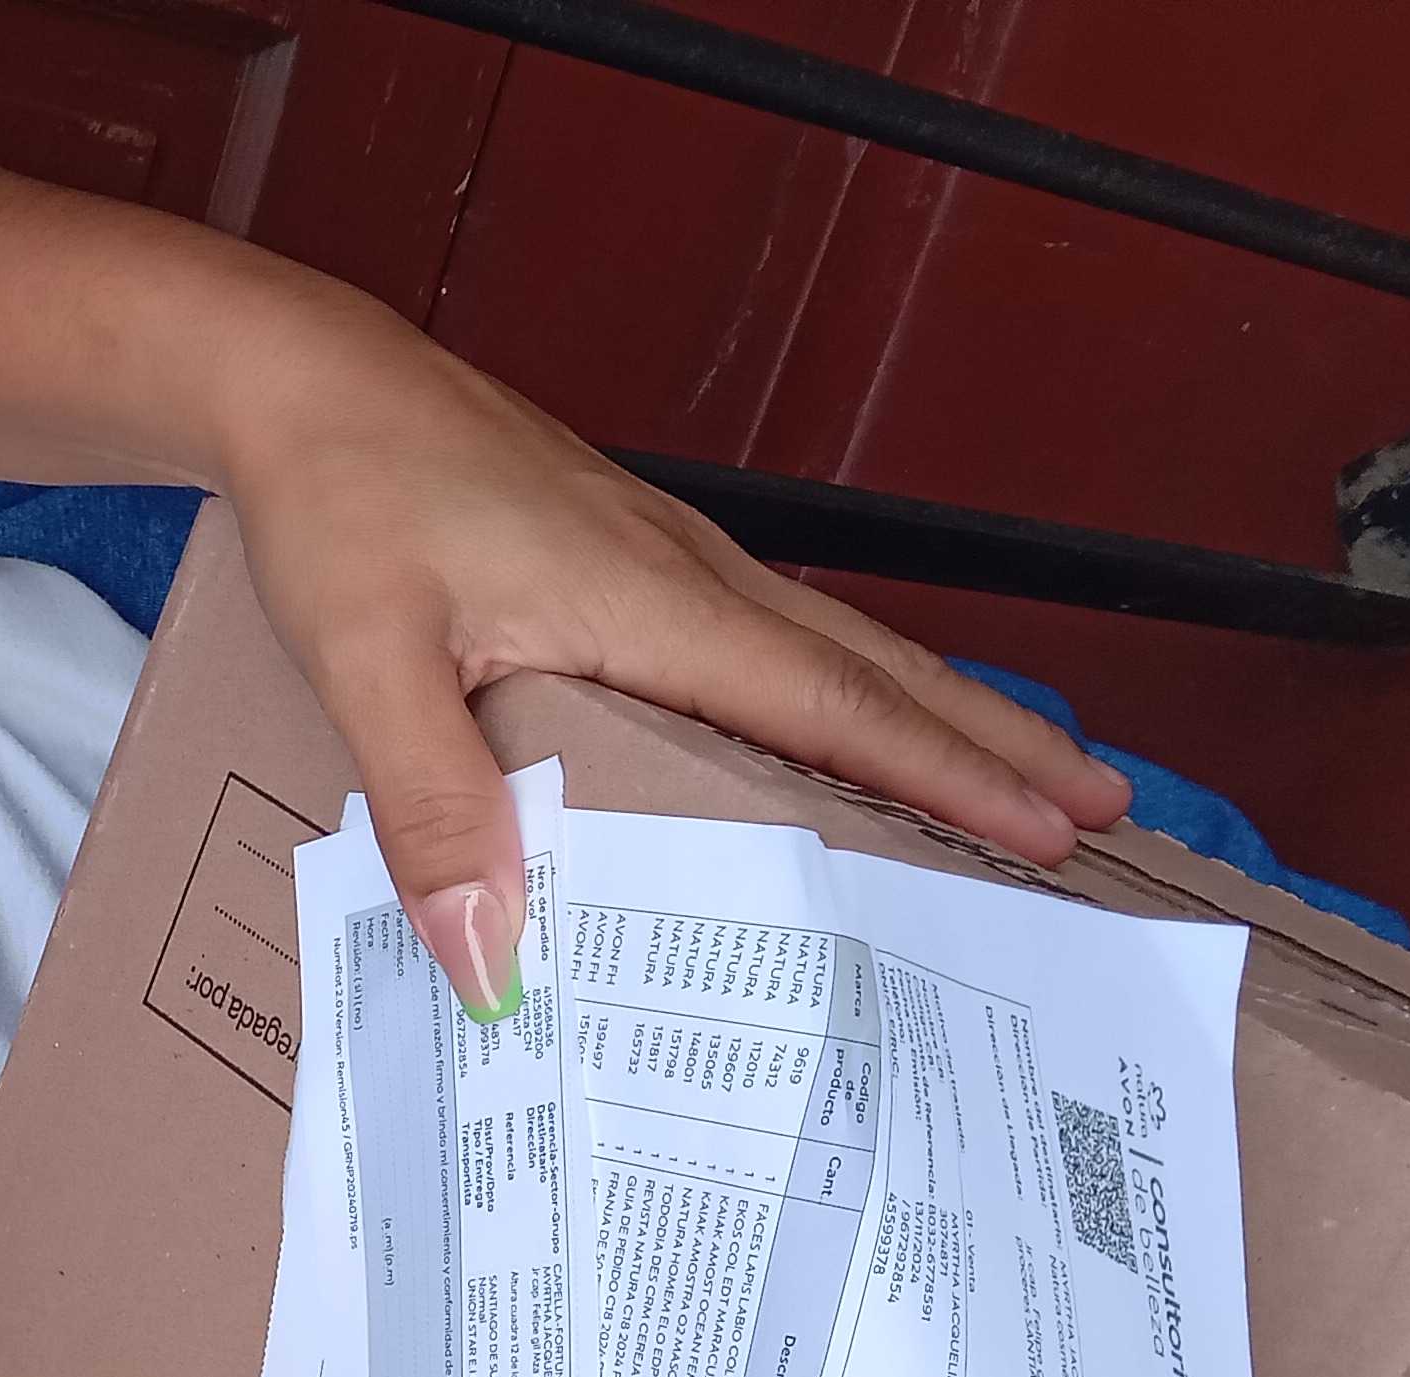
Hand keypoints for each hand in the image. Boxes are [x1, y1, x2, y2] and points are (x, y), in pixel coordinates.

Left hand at [212, 309, 1131, 1014]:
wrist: (306, 385)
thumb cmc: (342, 507)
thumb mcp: (365, 668)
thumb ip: (431, 808)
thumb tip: (492, 959)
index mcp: (652, 603)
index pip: (833, 705)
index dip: (944, 773)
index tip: (1046, 828)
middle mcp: (689, 576)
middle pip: (876, 670)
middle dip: (993, 744)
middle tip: (1104, 815)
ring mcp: (669, 564)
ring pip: (838, 649)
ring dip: (939, 715)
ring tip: (1028, 778)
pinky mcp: (635, 563)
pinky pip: (778, 640)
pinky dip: (852, 691)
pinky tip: (858, 730)